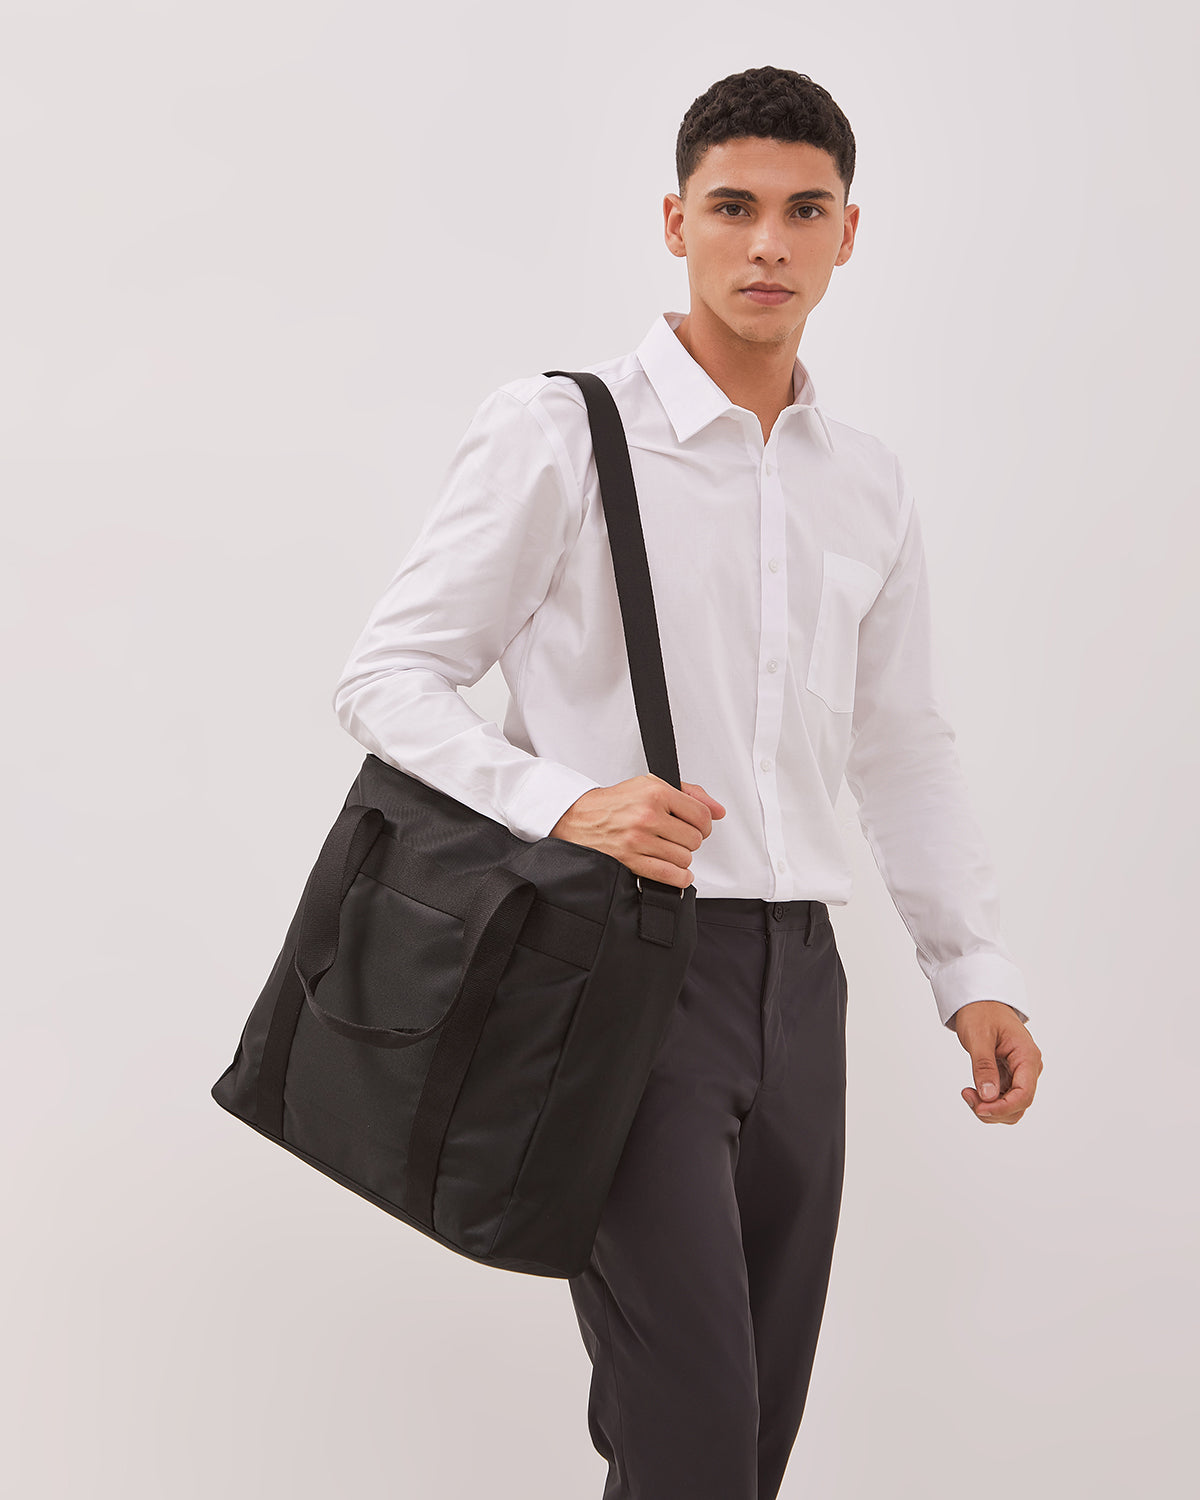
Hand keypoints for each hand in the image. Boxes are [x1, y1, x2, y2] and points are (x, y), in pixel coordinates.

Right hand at [550, 774, 725, 889]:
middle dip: (689, 841)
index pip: (701, 815)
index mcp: (656, 793)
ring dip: (680, 858)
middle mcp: (648, 815)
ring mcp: (639, 839)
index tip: (698, 827)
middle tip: (677, 838)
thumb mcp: (650, 786)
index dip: (704, 824)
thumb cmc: (615, 803)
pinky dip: (679, 877)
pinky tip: (675, 871)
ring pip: (684, 858)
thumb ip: (690, 794)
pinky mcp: (631, 860)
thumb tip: (718, 810)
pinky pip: (670, 875)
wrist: (579, 818)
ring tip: (668, 850)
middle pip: (695, 839)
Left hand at [951, 1000, 1042, 1124]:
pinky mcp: (1009, 1076)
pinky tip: (972, 1091)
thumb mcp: (978, 1037)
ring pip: (1012, 1106)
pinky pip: (1003, 1098)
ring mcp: (1020, 1073)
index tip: (980, 1109)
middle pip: (1019, 1105)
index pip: (1024, 1094)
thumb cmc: (981, 1012)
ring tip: (968, 1094)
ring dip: (990, 1108)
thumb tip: (989, 1096)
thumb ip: (984, 1067)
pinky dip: (988, 1101)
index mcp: (1027, 1056)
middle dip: (994, 1110)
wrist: (980, 1001)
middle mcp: (1028, 1067)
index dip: (1003, 1107)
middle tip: (967, 1096)